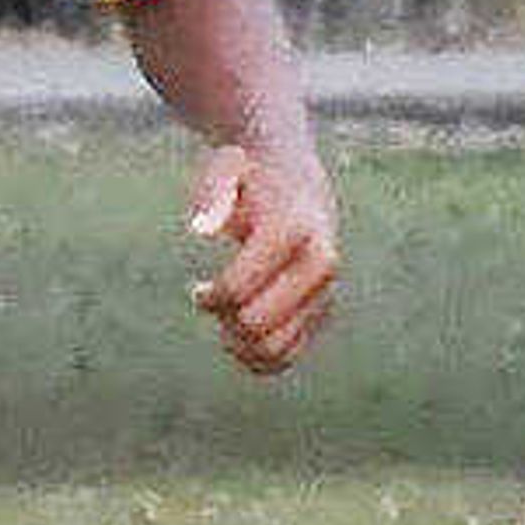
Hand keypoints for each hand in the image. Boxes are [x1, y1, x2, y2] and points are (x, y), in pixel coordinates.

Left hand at [186, 143, 338, 372]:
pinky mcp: (323, 312)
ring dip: (239, 342)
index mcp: (294, 230)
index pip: (238, 290)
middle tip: (215, 301)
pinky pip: (286, 358)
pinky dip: (256, 358)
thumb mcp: (226, 166)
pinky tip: (241, 336)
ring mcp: (326, 290)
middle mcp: (320, 263)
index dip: (210, 298)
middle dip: (224, 318)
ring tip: (229, 319)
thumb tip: (201, 231)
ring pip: (273, 349)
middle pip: (254, 324)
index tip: (199, 288)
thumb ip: (212, 191)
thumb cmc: (251, 177)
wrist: (297, 182)